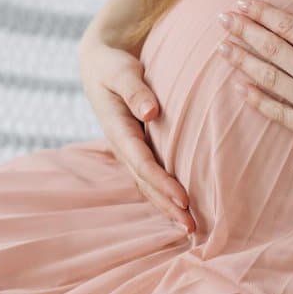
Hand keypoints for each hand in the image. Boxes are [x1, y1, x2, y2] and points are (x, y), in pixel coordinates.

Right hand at [77, 35, 194, 233]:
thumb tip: (150, 112)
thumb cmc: (113, 65)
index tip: (184, 199)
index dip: (162, 183)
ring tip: (191, 229)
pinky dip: (165, 195)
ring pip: (148, 186)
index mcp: (117, 129)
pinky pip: (151, 177)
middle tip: (192, 229)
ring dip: (167, 207)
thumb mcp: (120, 71)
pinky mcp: (137, 149)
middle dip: (168, 207)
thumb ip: (135, 89)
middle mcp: (122, 146)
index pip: (142, 163)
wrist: (100, 63)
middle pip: (146, 183)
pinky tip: (182, 209)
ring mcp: (129, 150)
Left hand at [215, 0, 292, 165]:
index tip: (242, 5)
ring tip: (223, 49)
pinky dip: (257, 99)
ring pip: (268, 78)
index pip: (287, 27)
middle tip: (222, 20)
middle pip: (271, 48)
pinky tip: (241, 88)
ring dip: (243, 61)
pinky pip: (277, 112)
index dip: (262, 14)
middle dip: (244, 31)